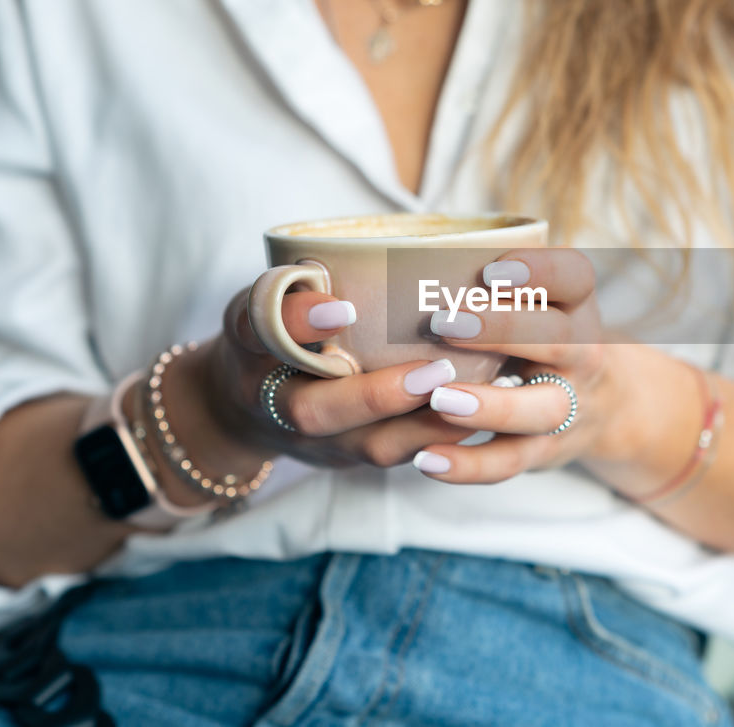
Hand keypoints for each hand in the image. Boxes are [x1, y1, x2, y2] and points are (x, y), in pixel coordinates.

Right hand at [165, 286, 473, 474]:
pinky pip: (400, 454)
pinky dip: (442, 436)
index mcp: (252, 350)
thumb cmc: (270, 337)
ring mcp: (320, 442)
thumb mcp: (263, 304)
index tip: (341, 307)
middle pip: (317, 412)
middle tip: (435, 370)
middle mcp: (279, 405)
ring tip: (476, 395)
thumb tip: (337, 277)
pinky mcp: (357, 456)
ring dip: (425, 425)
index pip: (261, 332)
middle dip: (376, 395)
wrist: (248, 410)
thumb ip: (289, 291)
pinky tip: (485, 407)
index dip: (298, 321)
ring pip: (371, 446)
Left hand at [407, 248, 645, 483]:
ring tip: (439, 400)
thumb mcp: (540, 302)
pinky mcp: (546, 451)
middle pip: (561, 341)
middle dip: (504, 330)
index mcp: (576, 306)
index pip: (576, 276)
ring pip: (542, 409)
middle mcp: (583, 354)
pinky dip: (471, 466)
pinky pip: (512, 463)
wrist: (602, 404)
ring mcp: (569, 406)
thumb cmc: (542, 336)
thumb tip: (401, 263)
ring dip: (491, 406)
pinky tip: (428, 459)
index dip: (540, 271)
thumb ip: (491, 286)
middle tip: (442, 322)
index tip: (491, 269)